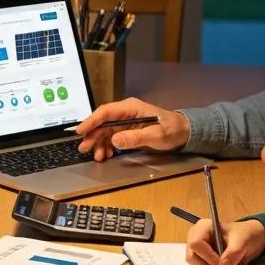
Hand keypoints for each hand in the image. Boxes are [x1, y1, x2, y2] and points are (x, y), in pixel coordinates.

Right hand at [73, 98, 187, 161]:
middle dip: (93, 135)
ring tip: (98, 156)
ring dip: (100, 143)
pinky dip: (107, 146)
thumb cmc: (172, 130)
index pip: (106, 112)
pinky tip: (107, 155)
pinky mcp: (127, 130)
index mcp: (131, 108)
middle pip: (103, 122)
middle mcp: (125, 113)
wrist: (184, 132)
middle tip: (84, 148)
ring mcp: (125, 122)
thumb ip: (136, 137)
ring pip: (105, 131)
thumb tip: (115, 140)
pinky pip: (112, 137)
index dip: (91, 121)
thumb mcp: (156, 135)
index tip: (80, 130)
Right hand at [186, 218, 264, 264]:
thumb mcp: (242, 241)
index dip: (207, 256)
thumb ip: (233, 252)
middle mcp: (196, 239)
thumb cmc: (244, 235)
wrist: (249, 241)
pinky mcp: (200, 262)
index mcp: (203, 228)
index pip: (195, 244)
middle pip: (192, 258)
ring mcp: (197, 251)